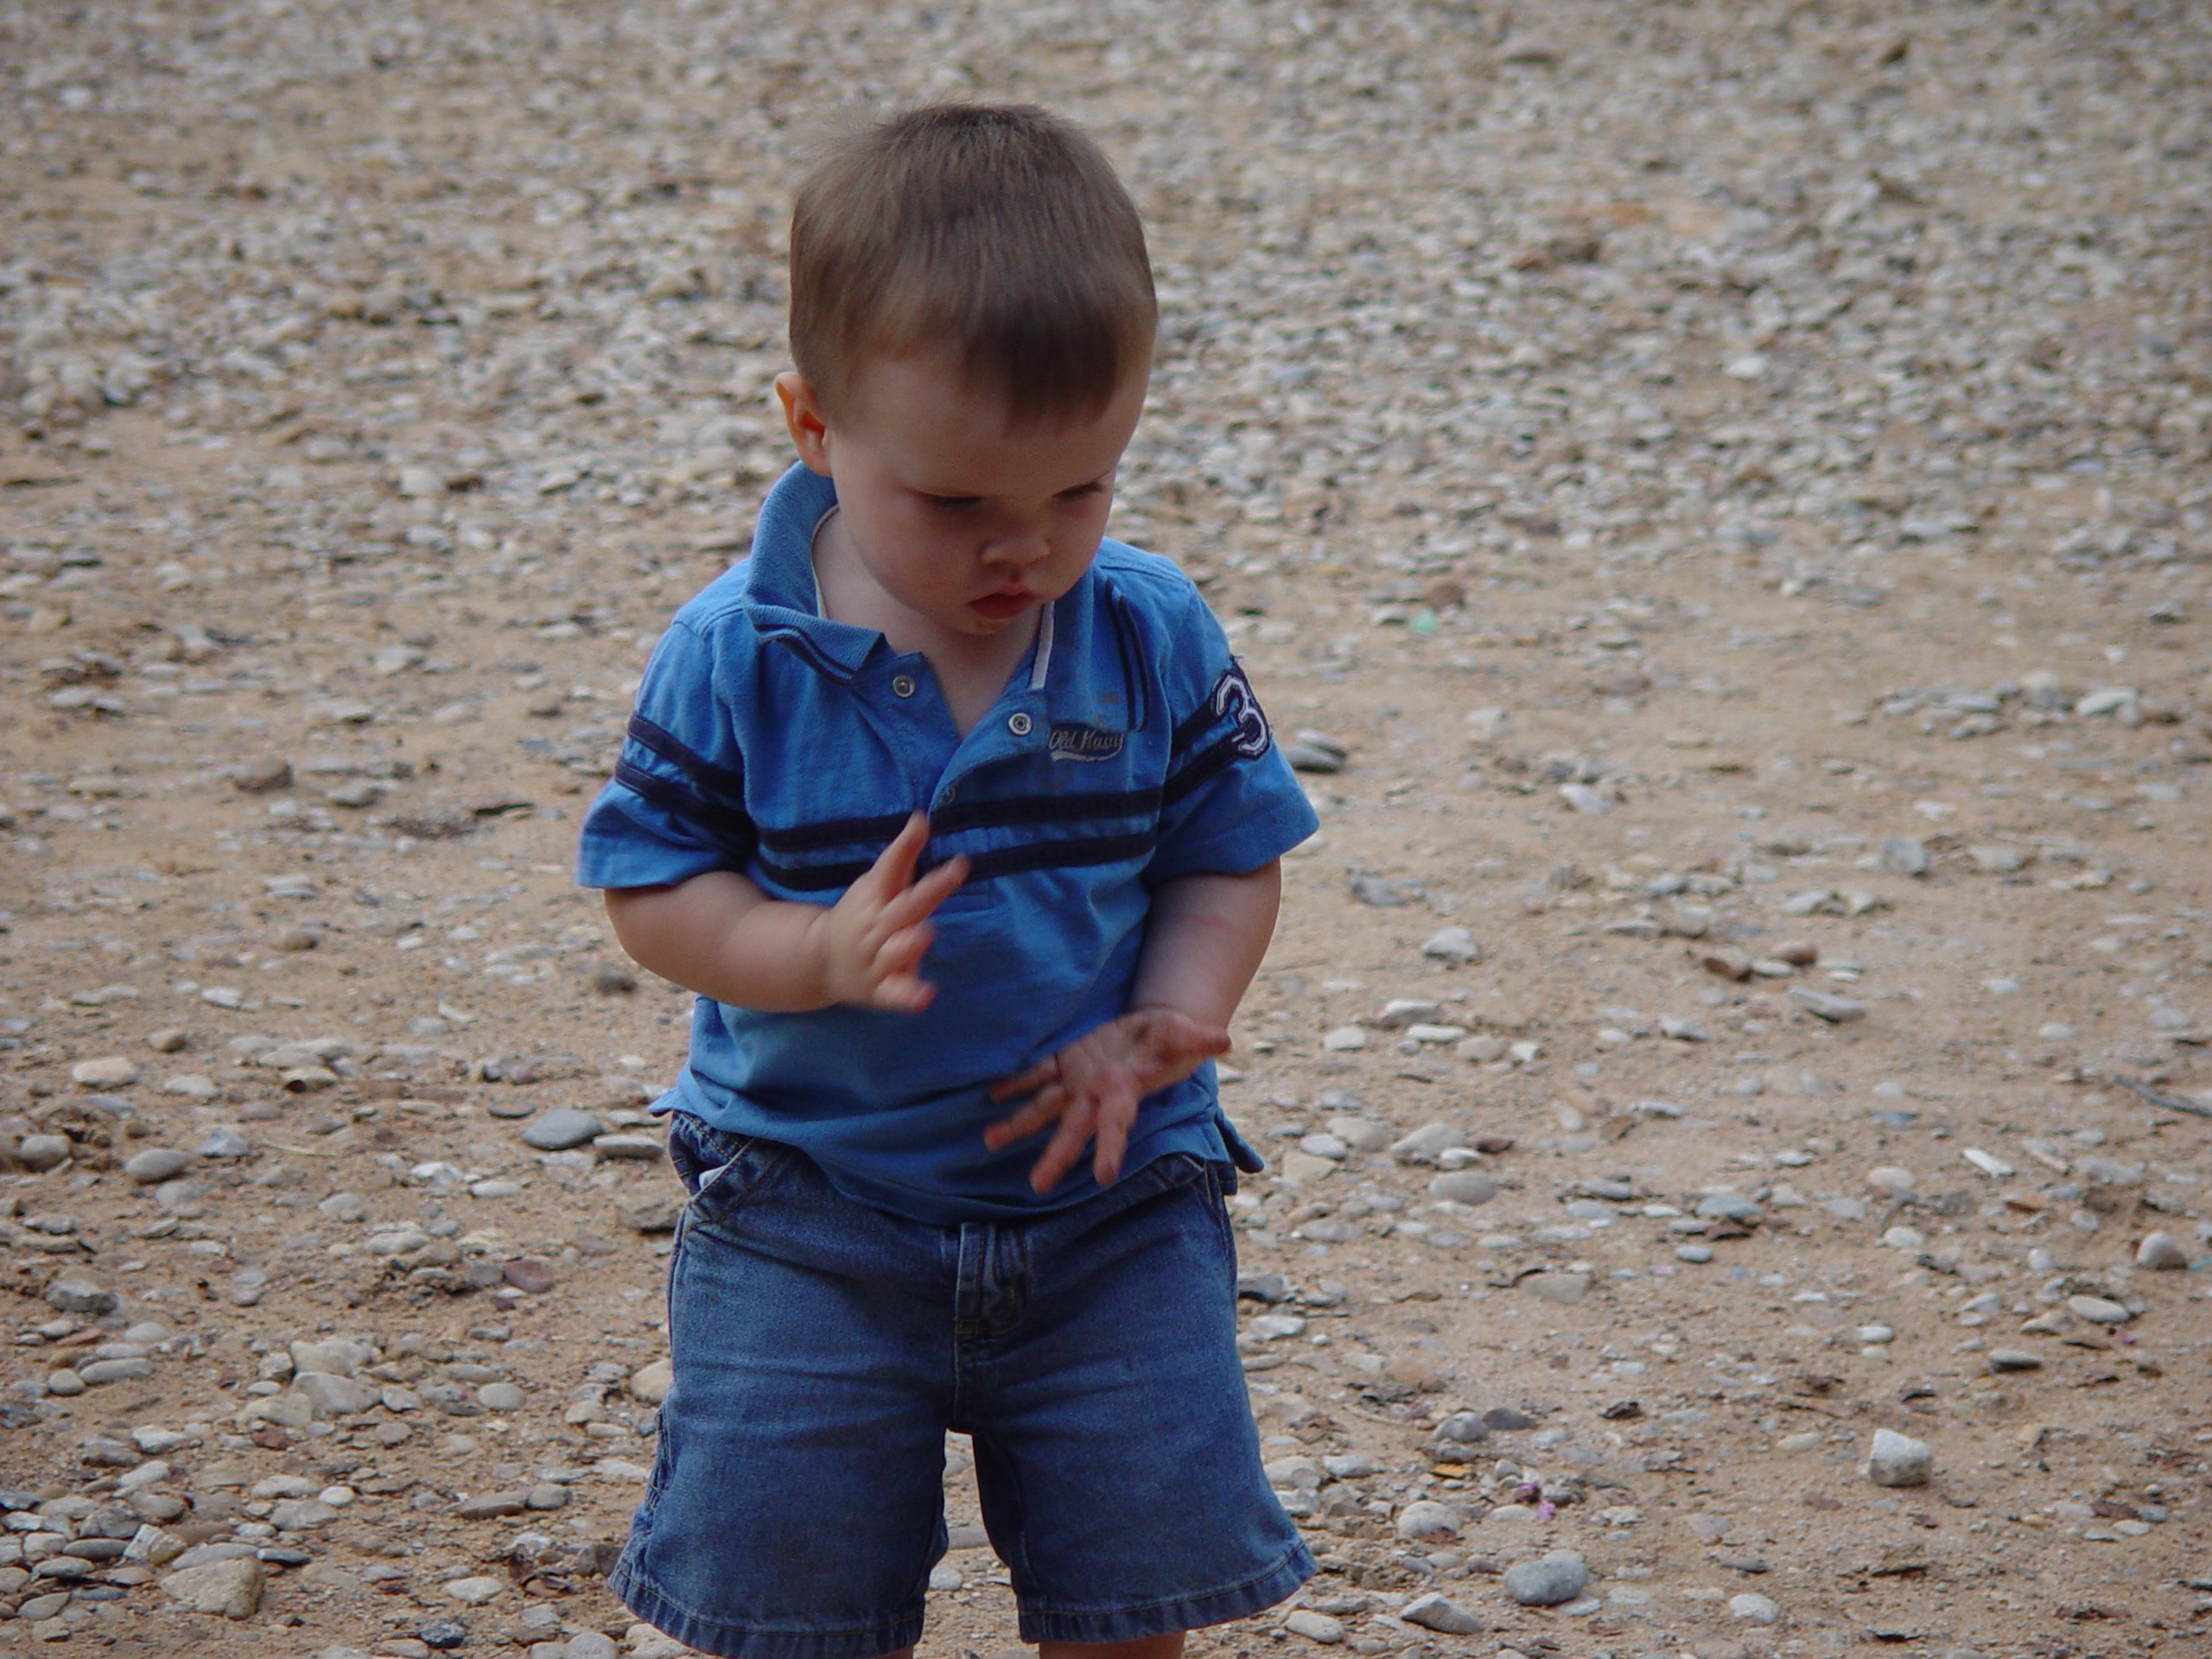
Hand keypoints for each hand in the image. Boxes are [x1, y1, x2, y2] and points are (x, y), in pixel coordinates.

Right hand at [808, 813, 966, 1011]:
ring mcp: (876, 959)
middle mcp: (875, 927)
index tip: (933, 831)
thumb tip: (923, 817)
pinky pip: (894, 995)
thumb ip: (902, 854)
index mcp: (875, 898)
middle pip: (903, 909)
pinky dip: (908, 997)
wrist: (819, 961)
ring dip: (908, 944)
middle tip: (951, 875)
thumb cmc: (860, 915)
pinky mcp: (881, 989)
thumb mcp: (877, 883)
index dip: (911, 848)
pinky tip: (925, 997)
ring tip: (925, 933)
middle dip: (927, 891)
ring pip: (893, 953)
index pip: (893, 869)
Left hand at [985, 1006, 1229, 1192]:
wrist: (1151, 1028)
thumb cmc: (1173, 1036)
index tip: (1103, 1177)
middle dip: (1056, 1155)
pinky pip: (1036, 1073)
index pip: (1117, 1124)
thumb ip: (1198, 1038)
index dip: (1110, 1147)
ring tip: (989, 1140)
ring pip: (1044, 1106)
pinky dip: (1015, 1083)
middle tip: (1037, 1186)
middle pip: (1074, 1129)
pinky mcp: (1065, 1062)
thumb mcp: (1185, 1034)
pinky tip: (992, 1094)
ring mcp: (1078, 1082)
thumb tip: (1223, 1040)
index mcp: (1124, 1092)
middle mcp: (1097, 1095)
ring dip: (1018, 1123)